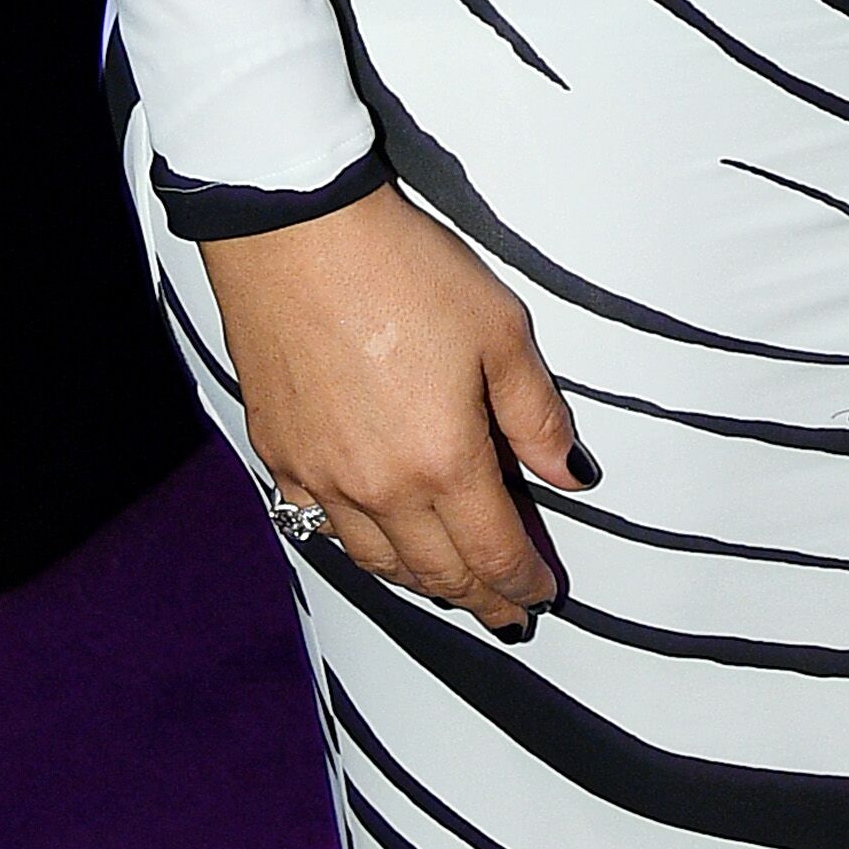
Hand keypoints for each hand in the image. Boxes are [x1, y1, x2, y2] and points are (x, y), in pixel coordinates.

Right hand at [203, 184, 586, 639]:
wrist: (294, 233)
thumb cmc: (405, 271)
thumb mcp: (500, 332)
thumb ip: (537, 416)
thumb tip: (570, 477)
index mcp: (443, 462)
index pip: (492, 554)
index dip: (521, 583)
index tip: (542, 597)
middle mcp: (378, 488)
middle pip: (435, 572)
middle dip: (477, 598)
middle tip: (505, 614)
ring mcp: (319, 477)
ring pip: (376, 561)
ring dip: (420, 583)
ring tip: (449, 587)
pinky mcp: (278, 453)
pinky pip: (321, 526)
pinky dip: (360, 548)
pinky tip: (374, 542)